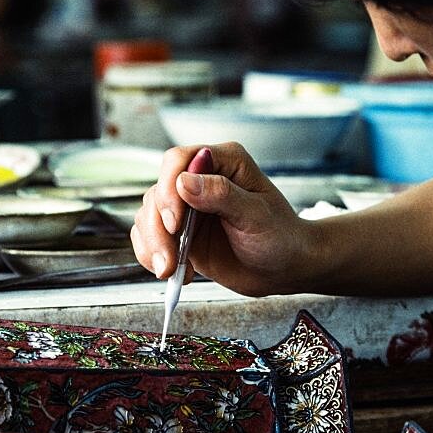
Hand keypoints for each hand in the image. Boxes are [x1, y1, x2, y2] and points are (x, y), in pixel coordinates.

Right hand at [131, 143, 320, 295]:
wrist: (283, 268)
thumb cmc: (280, 237)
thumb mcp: (256, 216)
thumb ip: (222, 195)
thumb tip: (185, 182)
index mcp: (224, 162)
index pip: (180, 160)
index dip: (170, 190)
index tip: (176, 223)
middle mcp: (202, 179)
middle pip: (158, 190)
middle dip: (158, 227)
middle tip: (170, 259)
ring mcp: (188, 206)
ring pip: (149, 215)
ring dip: (153, 244)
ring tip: (171, 270)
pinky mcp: (180, 231)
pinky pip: (149, 236)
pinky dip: (152, 255)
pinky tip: (175, 271)